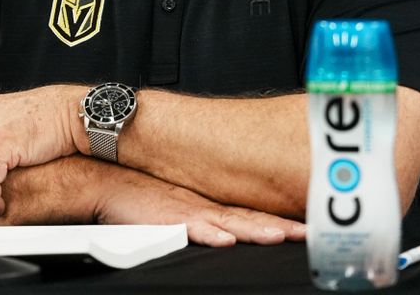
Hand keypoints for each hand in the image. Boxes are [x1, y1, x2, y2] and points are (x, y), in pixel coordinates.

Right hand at [93, 165, 306, 246]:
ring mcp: (189, 211)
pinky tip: (225, 238)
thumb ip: (207, 222)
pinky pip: (192, 226)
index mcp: (212, 207)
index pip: (254, 216)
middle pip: (251, 219)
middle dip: (281, 227)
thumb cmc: (143, 198)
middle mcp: (206, 207)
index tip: (309, 227)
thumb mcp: (182, 212)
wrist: (110, 182)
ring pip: (229, 222)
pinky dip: (209, 232)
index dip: (282, 222)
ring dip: (255, 229)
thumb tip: (233, 235)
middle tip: (310, 232)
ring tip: (279, 236)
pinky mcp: (168, 217)